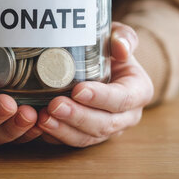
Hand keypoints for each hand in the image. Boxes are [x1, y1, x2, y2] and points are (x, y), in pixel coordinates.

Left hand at [37, 22, 153, 146]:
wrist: (107, 64)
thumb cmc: (112, 49)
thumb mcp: (120, 37)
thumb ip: (124, 37)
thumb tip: (120, 47)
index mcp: (139, 91)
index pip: (122, 99)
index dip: (100, 98)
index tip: (78, 90)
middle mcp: (127, 116)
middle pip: (104, 124)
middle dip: (78, 117)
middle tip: (55, 105)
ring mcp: (108, 129)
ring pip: (87, 138)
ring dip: (64, 130)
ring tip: (43, 119)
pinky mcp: (89, 136)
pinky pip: (72, 142)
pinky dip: (55, 136)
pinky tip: (40, 127)